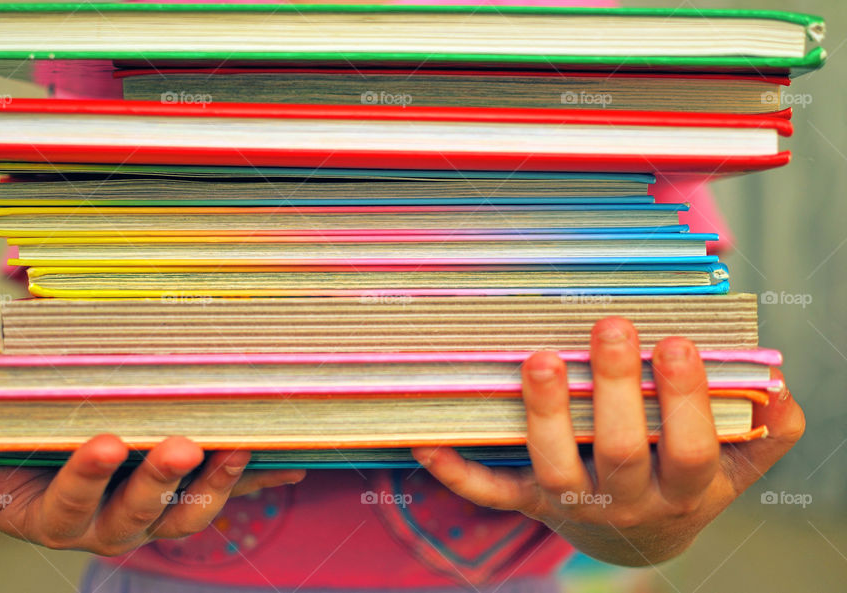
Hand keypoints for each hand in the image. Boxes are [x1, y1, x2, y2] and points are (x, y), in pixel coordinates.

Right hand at [0, 435, 304, 555]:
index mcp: (56, 512)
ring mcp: (156, 516)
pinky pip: (229, 496)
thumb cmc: (21, 455)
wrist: (73, 460)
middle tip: (179, 443)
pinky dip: (256, 479)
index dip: (86, 477)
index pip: (67, 502)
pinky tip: (288, 462)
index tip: (104, 440)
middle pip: (135, 510)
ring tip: (236, 444)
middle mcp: (109, 522)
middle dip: (156, 479)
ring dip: (214, 482)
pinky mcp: (190, 502)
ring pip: (186, 512)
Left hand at [412, 317, 804, 565]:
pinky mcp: (527, 502)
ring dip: (542, 414)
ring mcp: (570, 503)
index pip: (688, 447)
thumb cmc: (683, 482)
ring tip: (540, 359)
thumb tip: (778, 388)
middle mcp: (623, 500)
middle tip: (611, 327)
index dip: (685, 399)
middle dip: (615, 391)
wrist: (634, 542)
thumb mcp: (735, 466)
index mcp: (680, 487)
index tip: (677, 342)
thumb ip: (764, 432)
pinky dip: (455, 471)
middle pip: (619, 452)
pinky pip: (489, 491)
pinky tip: (424, 442)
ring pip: (553, 465)